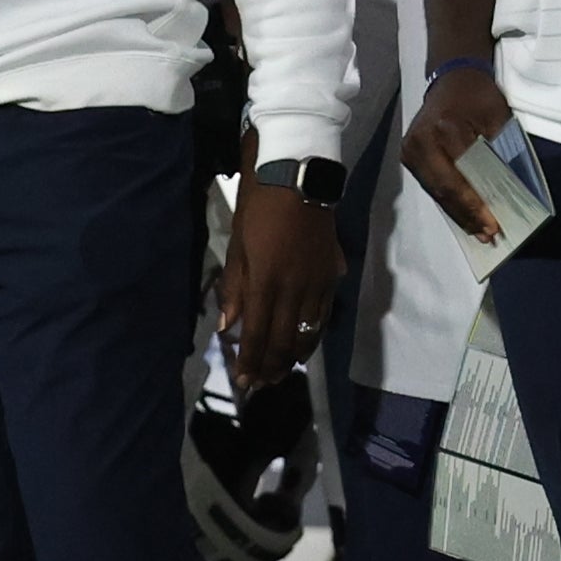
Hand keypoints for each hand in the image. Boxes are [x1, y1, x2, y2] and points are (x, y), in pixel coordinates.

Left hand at [217, 169, 338, 387]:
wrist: (299, 175)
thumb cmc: (258, 205)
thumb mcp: (238, 244)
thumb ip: (234, 287)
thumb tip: (229, 326)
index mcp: (266, 281)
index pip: (258, 333)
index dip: (251, 361)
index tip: (244, 381)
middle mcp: (295, 288)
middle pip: (284, 339)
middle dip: (272, 366)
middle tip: (261, 385)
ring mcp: (318, 283)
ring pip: (307, 332)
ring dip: (293, 356)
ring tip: (281, 373)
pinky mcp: (332, 275)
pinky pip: (323, 315)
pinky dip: (312, 335)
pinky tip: (304, 345)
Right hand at [398, 59, 515, 241]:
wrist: (452, 77)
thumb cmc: (479, 96)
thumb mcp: (499, 119)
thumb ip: (501, 152)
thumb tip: (508, 192)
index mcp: (445, 129)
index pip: (460, 176)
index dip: (476, 205)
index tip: (494, 225)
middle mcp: (421, 141)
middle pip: (443, 189)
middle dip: (467, 215)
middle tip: (488, 235)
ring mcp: (410, 149)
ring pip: (435, 191)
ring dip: (458, 214)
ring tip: (479, 232)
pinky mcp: (409, 155)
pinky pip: (430, 185)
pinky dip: (449, 203)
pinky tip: (465, 216)